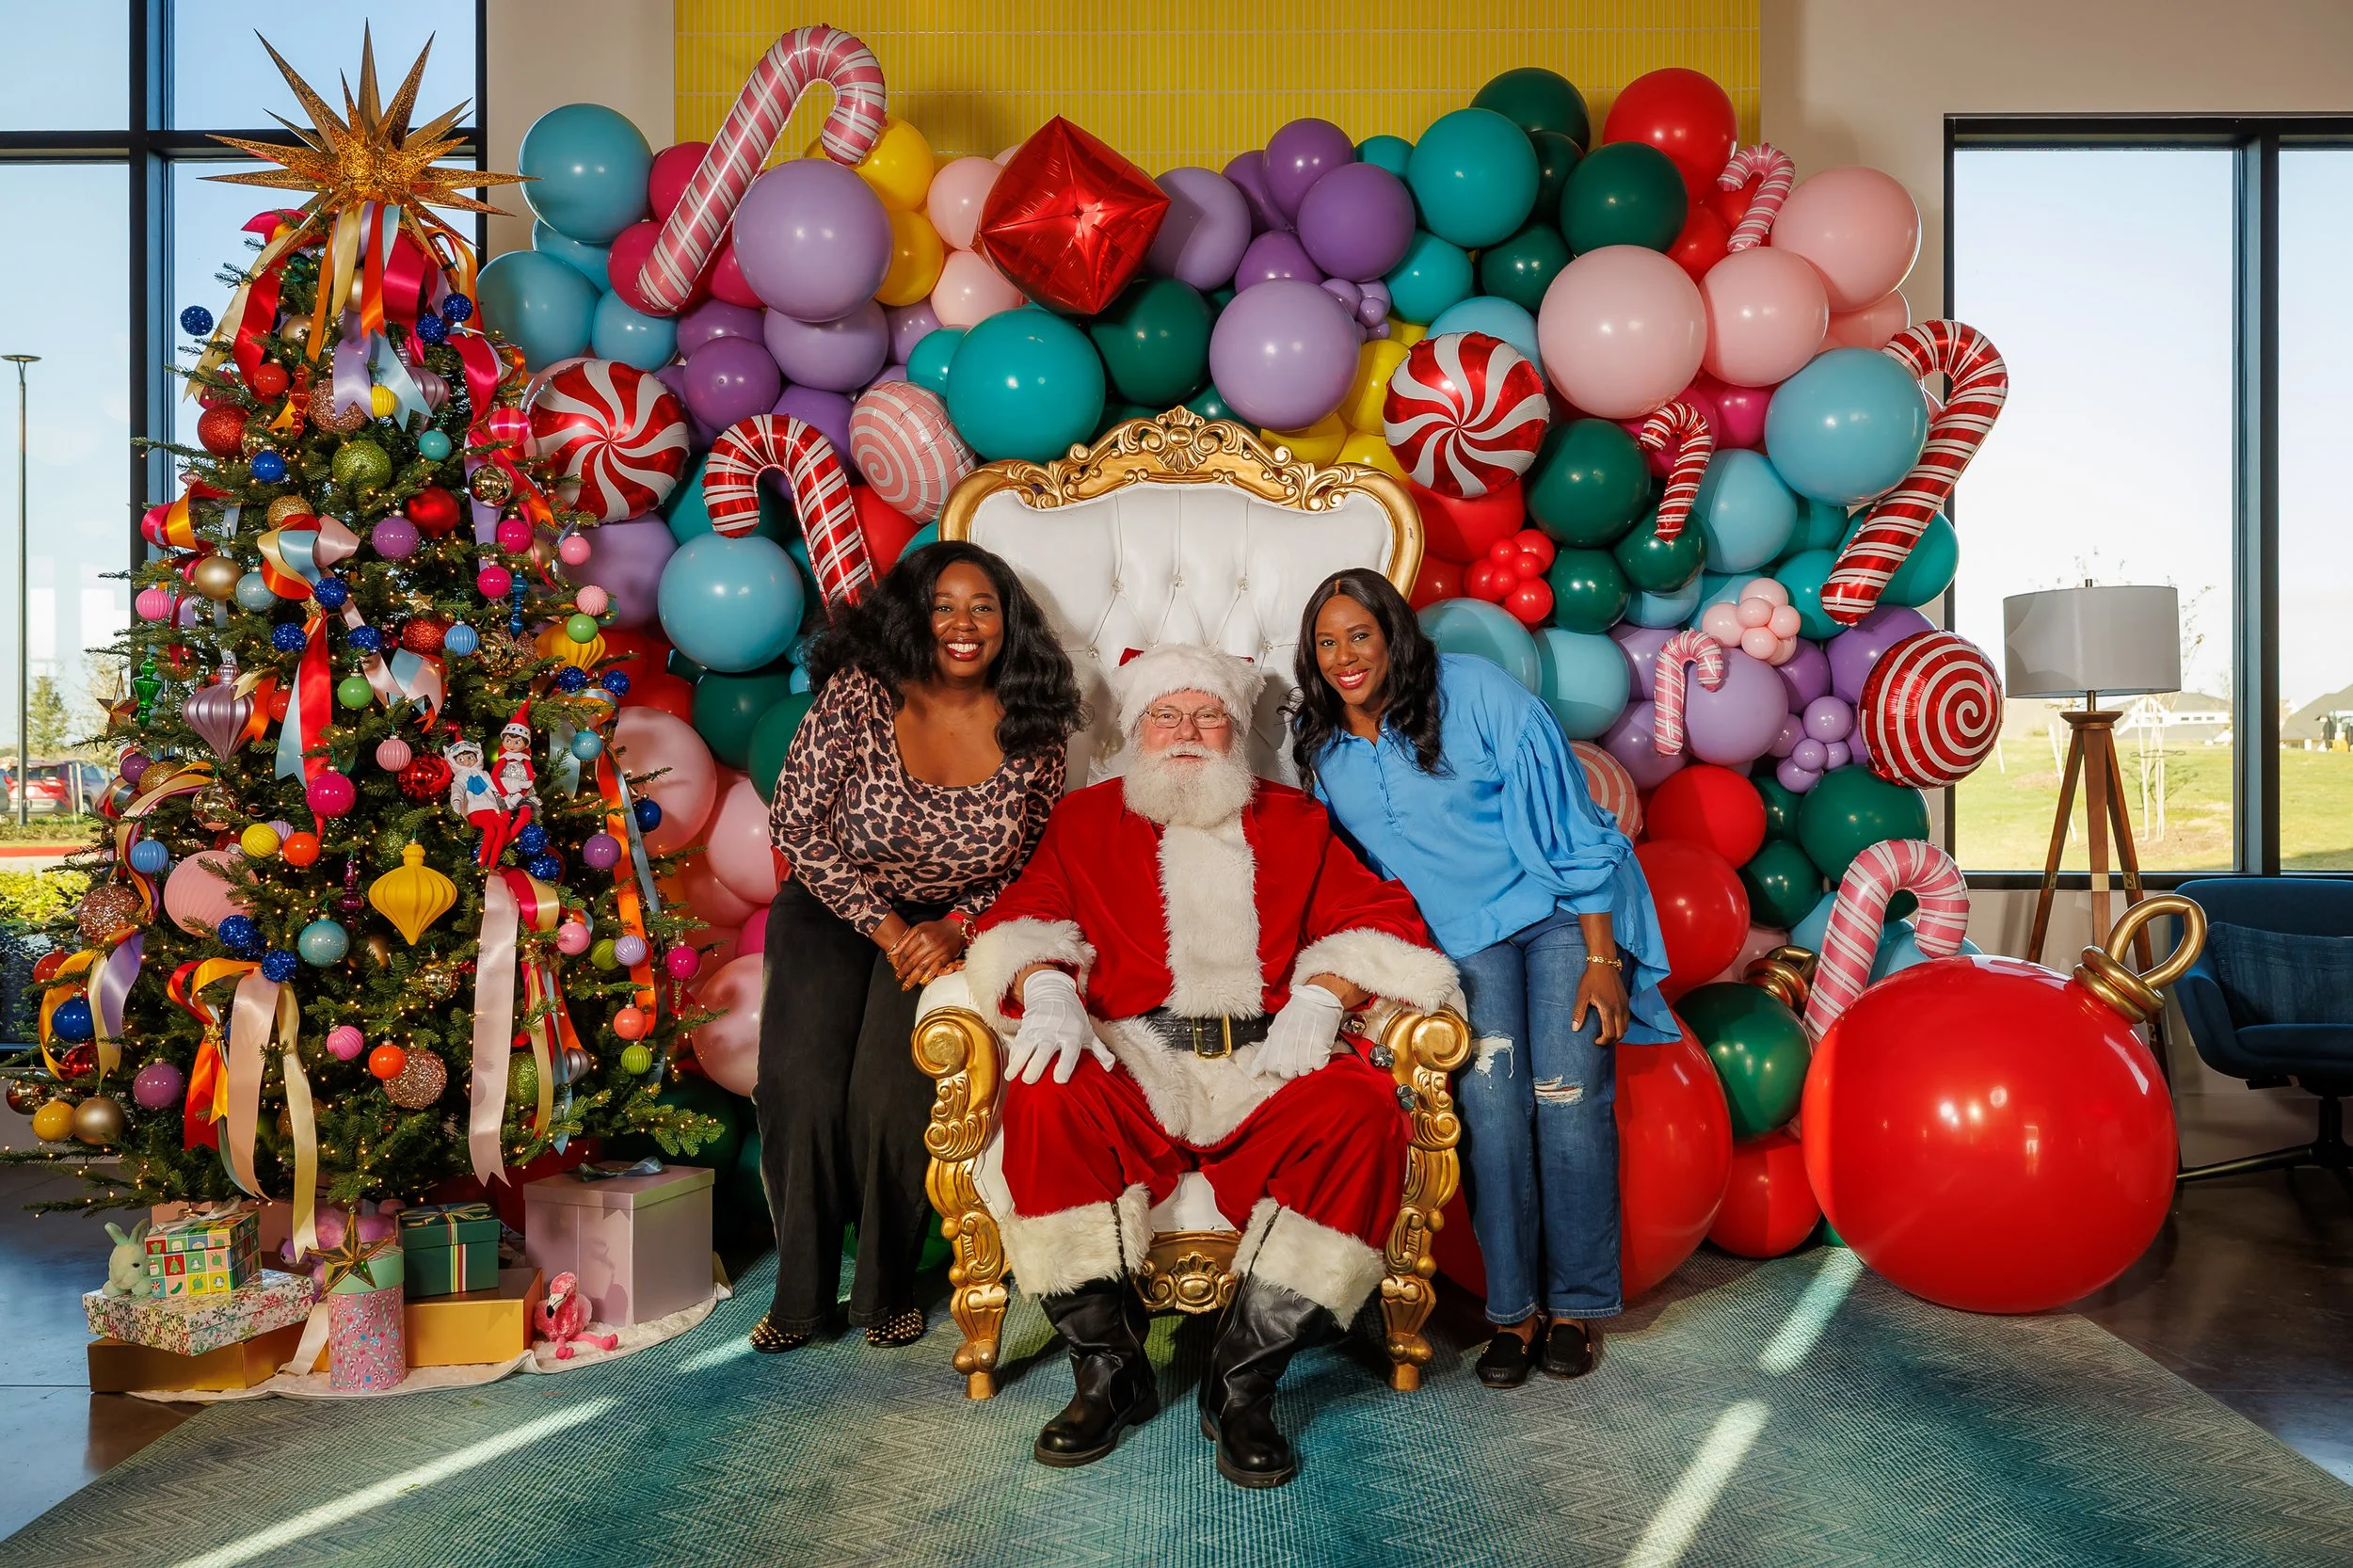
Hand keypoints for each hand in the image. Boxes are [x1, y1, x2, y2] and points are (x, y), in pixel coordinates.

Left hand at [889, 918, 967, 988]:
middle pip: (912, 961)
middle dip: (904, 972)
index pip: (906, 952)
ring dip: (913, 978)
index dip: (900, 963)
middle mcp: (928, 942)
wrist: (955, 927)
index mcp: (919, 935)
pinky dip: (929, 975)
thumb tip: (894, 954)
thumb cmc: (935, 929)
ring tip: (907, 985)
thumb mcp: (918, 929)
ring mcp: (938, 949)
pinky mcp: (946, 955)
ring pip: (922, 966)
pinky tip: (923, 981)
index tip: (896, 970)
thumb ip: (905, 940)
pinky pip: (936, 967)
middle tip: (899, 979)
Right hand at [1003, 969, 1107, 1084]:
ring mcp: (1038, 1029)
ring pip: (1026, 1045)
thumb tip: (1110, 1067)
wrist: (1053, 993)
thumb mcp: (1088, 1032)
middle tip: (1030, 1080)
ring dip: (1018, 1061)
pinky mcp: (1026, 1027)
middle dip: (1036, 1065)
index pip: (1070, 1051)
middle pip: (1044, 1049)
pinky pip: (1018, 1042)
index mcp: (1072, 1034)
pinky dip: (1013, 1055)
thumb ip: (1100, 1051)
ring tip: (1012, 1076)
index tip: (1059, 1080)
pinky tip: (1010, 1069)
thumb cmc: (1073, 1018)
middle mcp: (1054, 1031)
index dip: (1065, 1065)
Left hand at [1258, 983, 1344, 1079]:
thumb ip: (1264, 1053)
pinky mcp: (1321, 1045)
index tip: (1283, 1068)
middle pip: (1288, 1073)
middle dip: (1293, 1071)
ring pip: (1304, 1071)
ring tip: (1310, 1055)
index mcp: (1275, 1038)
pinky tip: (1319, 1053)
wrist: (1317, 999)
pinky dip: (1320, 1062)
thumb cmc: (1296, 1014)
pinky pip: (1319, 1065)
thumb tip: (1253, 1072)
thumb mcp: (1275, 1030)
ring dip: (1307, 1067)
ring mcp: (1305, 1045)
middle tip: (1298, 1062)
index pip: (1271, 1068)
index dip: (1277, 1072)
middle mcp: (1288, 1042)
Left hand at [1572, 962, 1629, 1045]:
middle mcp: (1619, 1009)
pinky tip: (1612, 1024)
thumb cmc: (1591, 979)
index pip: (1610, 1033)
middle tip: (1601, 1041)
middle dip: (1611, 1041)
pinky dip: (1622, 1026)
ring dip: (1618, 1034)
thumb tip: (1574, 1028)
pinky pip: (1627, 1019)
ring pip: (1626, 1027)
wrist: (1604, 964)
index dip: (1603, 1041)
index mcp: (1608, 1009)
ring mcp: (1624, 1005)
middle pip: (1621, 1033)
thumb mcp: (1582, 995)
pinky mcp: (1626, 1001)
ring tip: (1606, 1034)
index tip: (1595, 1041)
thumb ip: (1579, 1013)